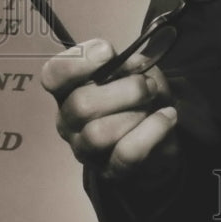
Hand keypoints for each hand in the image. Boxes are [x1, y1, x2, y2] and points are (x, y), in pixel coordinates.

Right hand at [41, 37, 178, 184]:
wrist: (161, 134)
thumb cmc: (140, 97)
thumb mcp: (137, 70)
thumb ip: (128, 63)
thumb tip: (127, 64)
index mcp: (69, 90)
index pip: (53, 75)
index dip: (76, 62)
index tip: (108, 51)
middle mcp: (69, 120)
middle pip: (80, 105)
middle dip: (124, 90)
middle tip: (148, 85)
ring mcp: (86, 149)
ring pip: (97, 134)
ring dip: (135, 113)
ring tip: (155, 104)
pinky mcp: (110, 170)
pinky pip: (126, 153)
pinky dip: (152, 131)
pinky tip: (166, 117)